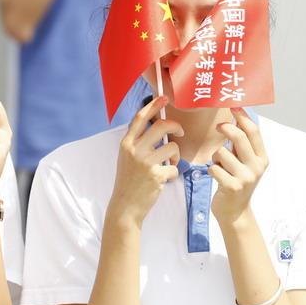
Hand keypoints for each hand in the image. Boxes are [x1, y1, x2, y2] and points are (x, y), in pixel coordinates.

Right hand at [108, 96, 180, 227]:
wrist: (125, 206)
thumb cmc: (128, 181)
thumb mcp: (126, 158)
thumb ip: (138, 142)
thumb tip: (156, 126)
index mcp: (126, 144)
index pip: (140, 118)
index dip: (153, 106)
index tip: (164, 98)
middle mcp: (134, 150)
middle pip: (161, 126)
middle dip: (175, 127)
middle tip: (180, 133)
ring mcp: (145, 163)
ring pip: (172, 147)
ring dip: (176, 155)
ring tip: (170, 163)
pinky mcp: (156, 175)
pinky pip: (174, 167)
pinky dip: (173, 172)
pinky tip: (165, 179)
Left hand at [210, 108, 268, 223]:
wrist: (235, 211)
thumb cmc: (237, 181)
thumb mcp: (246, 162)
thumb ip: (243, 144)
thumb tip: (236, 116)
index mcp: (262, 158)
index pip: (253, 131)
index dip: (242, 116)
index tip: (233, 105)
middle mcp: (257, 167)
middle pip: (239, 136)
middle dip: (226, 128)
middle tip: (219, 127)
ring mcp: (246, 177)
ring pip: (221, 152)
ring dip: (216, 157)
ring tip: (220, 167)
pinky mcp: (232, 187)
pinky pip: (214, 168)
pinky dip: (211, 170)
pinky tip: (216, 177)